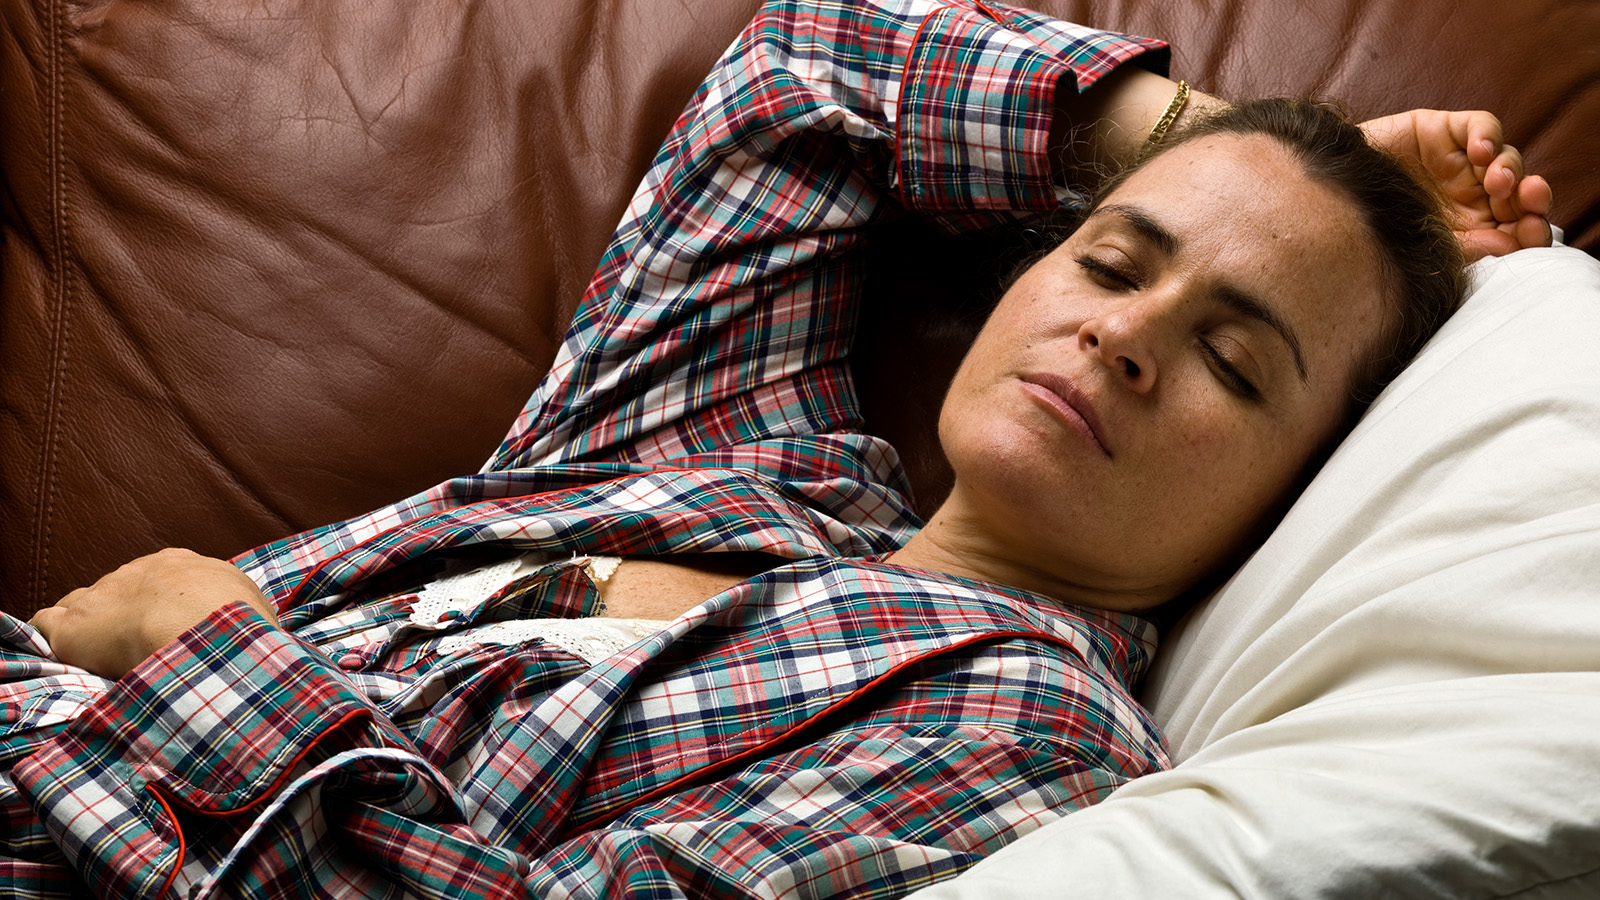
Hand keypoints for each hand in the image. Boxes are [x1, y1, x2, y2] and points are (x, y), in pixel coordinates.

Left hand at [29, 548, 278, 679]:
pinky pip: (47, 624)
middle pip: (122, 591)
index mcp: (181, 565)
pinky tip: (62, 656)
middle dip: (127, 616)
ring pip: (84, 606)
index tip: (170, 630)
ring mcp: (102, 594)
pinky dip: (52, 640)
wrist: (200, 628)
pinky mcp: (70, 624)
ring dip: (90, 628)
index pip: (162, 581)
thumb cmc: (236, 624)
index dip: (164, 606)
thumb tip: (259, 633)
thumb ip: (242, 615)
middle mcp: (138, 570)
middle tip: (142, 650)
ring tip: (102, 659)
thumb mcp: (253, 607)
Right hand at [1360, 109, 1552, 260]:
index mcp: (1468, 228)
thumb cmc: (1369, 231)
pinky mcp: (1443, 130)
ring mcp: (1458, 161)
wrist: (1324, 199)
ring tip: (1498, 182)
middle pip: (1517, 192)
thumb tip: (1511, 248)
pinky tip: (1481, 152)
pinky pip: (1482, 125)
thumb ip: (1468, 250)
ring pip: (1505, 158)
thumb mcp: (1424, 249)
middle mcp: (1469, 194)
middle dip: (1530, 197)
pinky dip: (1488, 135)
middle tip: (1530, 202)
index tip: (1534, 234)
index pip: (1514, 226)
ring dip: (1510, 170)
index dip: (1531, 228)